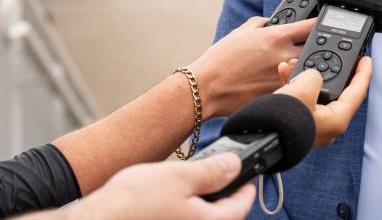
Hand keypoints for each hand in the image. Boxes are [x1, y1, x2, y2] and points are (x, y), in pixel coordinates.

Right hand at [66, 154, 253, 219]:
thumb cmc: (132, 204)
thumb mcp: (180, 176)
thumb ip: (213, 172)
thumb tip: (235, 166)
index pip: (242, 206)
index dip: (247, 184)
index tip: (248, 172)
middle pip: (222, 216)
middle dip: (223, 195)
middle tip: (220, 174)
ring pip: (200, 219)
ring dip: (201, 204)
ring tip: (191, 184)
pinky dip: (184, 211)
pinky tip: (169, 199)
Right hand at [188, 17, 316, 118]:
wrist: (206, 88)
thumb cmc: (220, 60)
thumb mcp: (241, 32)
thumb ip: (260, 24)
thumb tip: (271, 21)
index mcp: (276, 36)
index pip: (311, 25)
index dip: (321, 23)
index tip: (326, 23)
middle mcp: (284, 55)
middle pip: (316, 49)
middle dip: (318, 48)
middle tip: (317, 48)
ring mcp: (283, 76)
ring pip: (308, 70)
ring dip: (307, 68)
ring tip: (301, 69)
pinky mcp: (279, 94)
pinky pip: (296, 88)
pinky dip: (296, 86)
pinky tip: (290, 87)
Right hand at [274, 56, 372, 146]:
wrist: (257, 138)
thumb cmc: (282, 123)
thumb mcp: (304, 88)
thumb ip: (315, 75)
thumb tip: (311, 75)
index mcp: (337, 120)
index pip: (358, 91)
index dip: (363, 72)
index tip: (366, 59)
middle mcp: (328, 125)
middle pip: (336, 90)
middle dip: (325, 70)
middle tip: (326, 56)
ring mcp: (313, 126)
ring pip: (316, 93)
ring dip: (306, 76)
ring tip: (295, 63)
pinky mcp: (299, 124)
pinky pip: (303, 100)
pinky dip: (296, 86)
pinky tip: (285, 73)